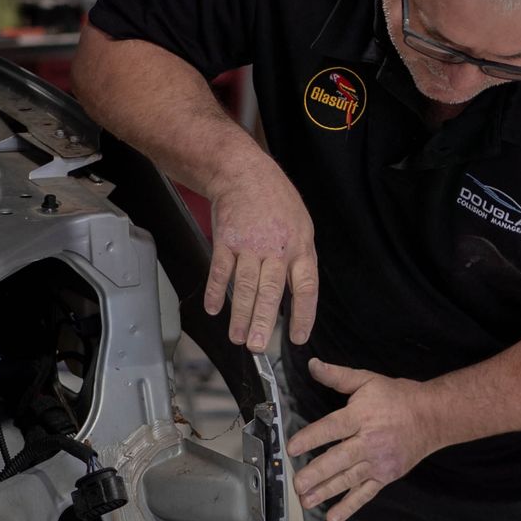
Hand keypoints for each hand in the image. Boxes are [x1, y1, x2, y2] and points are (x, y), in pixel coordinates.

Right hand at [204, 153, 317, 353]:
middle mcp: (276, 249)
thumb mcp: (302, 226)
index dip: (304, 315)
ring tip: (238, 337)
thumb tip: (299, 294)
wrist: (243, 173)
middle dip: (264, 323)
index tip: (299, 338)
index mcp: (300, 247)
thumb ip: (301, 260)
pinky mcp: (225, 241)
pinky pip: (220, 271)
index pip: (306, 288)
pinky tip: (214, 309)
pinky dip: (216, 292)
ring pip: (246, 286)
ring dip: (240, 315)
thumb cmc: (275, 200)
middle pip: (271, 292)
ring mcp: (249, 245)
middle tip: (258, 347)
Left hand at [286, 359, 441, 520]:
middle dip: (317, 472)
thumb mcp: (367, 380)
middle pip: (339, 458)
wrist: (433, 417)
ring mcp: (379, 462)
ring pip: (349, 479)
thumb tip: (313, 365)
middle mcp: (370, 441)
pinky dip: (349, 506)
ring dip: (326, 491)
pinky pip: (365, 494)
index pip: (332, 428)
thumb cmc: (398, 398)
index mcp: (362, 416)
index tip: (292, 447)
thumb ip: (338, 376)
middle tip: (297, 483)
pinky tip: (333, 516)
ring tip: (306, 500)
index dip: (311, 437)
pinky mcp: (385, 476)